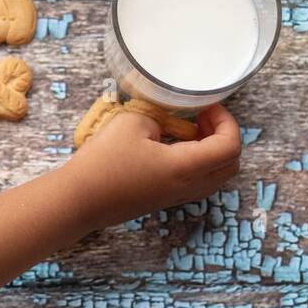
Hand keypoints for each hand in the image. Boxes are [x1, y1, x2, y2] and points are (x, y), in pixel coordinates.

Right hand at [62, 103, 241, 231]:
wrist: (78, 200)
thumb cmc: (103, 162)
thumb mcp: (131, 122)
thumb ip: (157, 117)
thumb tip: (163, 126)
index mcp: (185, 167)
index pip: (230, 146)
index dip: (226, 121)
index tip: (206, 107)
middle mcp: (187, 186)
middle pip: (230, 165)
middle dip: (224, 137)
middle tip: (203, 118)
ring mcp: (175, 197)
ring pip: (214, 176)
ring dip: (210, 152)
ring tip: (188, 132)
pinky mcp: (162, 200)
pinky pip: (195, 182)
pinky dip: (195, 163)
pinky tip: (169, 148)